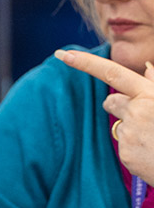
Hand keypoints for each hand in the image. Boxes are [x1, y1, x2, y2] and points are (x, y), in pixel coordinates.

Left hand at [56, 49, 153, 184]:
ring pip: (118, 124)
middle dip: (121, 105)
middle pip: (111, 101)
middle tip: (145, 117)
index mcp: (151, 95)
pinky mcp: (126, 153)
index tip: (62, 54)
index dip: (85, 63)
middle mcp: (137, 111)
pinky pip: (123, 144)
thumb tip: (147, 68)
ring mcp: (129, 133)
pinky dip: (134, 146)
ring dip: (131, 127)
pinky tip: (152, 152)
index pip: (112, 73)